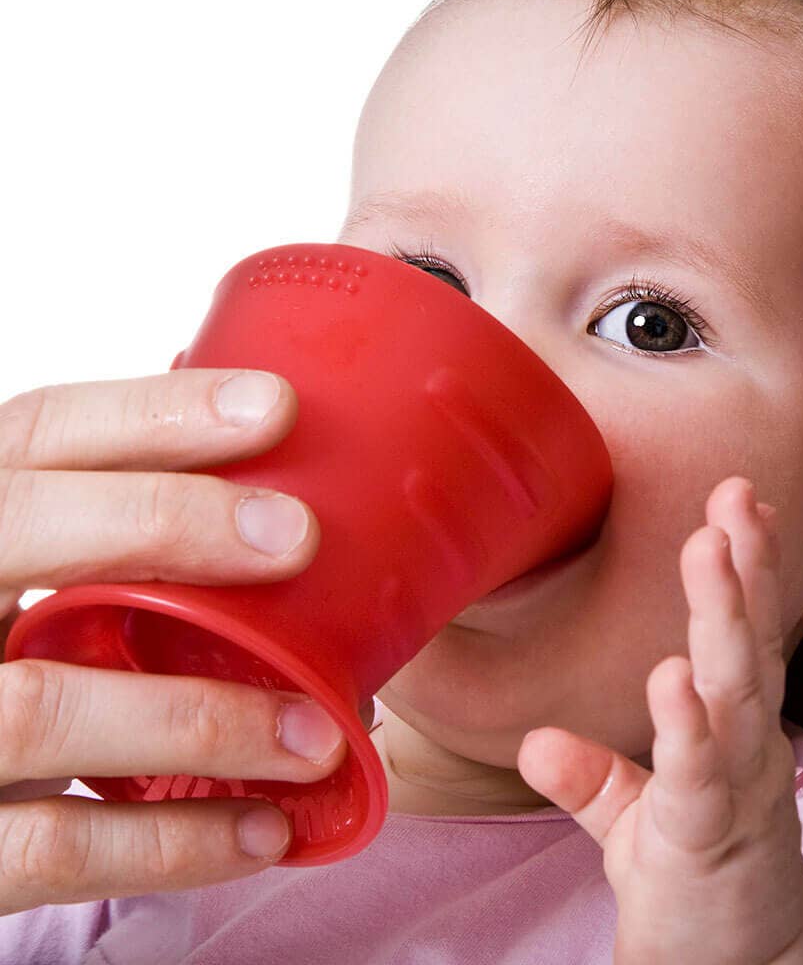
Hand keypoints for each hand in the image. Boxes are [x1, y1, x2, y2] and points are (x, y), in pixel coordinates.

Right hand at [0, 371, 347, 915]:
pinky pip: (49, 848)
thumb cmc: (16, 661)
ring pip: (43, 706)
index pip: (37, 433)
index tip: (275, 407)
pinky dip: (168, 844)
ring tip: (319, 734)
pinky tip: (265, 828)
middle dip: (164, 520)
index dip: (153, 413)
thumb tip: (271, 470)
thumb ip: (114, 533)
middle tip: (299, 535)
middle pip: (18, 526)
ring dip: (201, 718)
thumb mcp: (42, 575)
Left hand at [518, 477, 802, 964]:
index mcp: (733, 729)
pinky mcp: (712, 839)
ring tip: (710, 546)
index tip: (741, 500)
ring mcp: (737, 789)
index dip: (747, 567)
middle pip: (748, 643)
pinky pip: (701, 776)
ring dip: (725, 617)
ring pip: (736, 691)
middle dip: (745, 566)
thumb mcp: (636, 818)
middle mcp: (747, 746)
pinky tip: (674, 677)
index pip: (741, 634)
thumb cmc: (695, 881)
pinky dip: (690, 727)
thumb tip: (537, 740)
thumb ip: (594, 775)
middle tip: (737, 493)